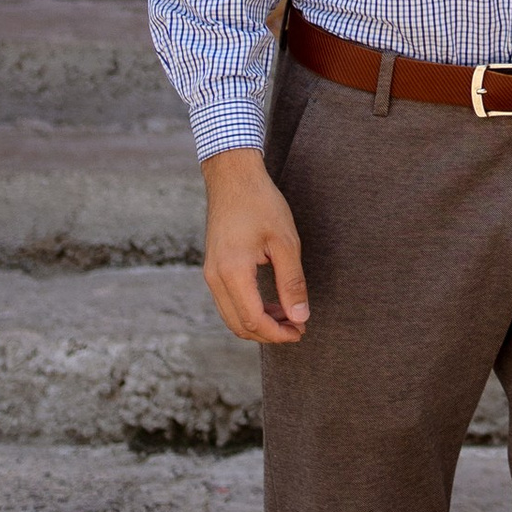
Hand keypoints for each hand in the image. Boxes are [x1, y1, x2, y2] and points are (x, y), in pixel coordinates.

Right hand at [201, 147, 310, 344]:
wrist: (233, 178)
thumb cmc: (262, 204)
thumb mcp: (285, 242)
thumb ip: (292, 282)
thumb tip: (301, 318)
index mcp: (232, 272)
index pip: (253, 320)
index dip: (278, 333)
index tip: (301, 332)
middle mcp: (214, 278)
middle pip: (238, 325)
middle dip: (269, 333)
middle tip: (298, 328)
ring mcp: (210, 274)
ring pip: (231, 316)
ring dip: (259, 323)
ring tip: (289, 316)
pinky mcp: (212, 268)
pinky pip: (228, 302)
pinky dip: (249, 310)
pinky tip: (272, 304)